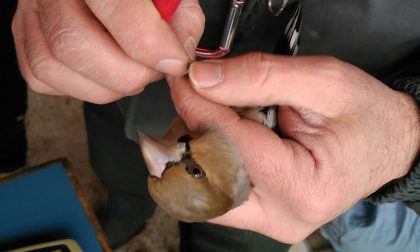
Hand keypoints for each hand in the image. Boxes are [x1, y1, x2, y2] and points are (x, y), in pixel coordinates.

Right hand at [12, 0, 203, 102]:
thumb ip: (182, 17)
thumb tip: (179, 54)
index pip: (117, 7)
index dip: (150, 45)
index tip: (174, 62)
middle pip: (75, 46)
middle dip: (128, 75)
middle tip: (152, 70)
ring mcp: (30, 12)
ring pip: (53, 67)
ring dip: (104, 86)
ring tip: (131, 73)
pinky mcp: (24, 35)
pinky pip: (42, 77)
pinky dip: (80, 86)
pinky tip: (103, 73)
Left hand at [168, 53, 419, 242]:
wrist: (387, 142)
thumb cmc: (365, 114)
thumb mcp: (322, 80)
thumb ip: (258, 77)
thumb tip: (202, 80)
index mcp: (302, 186)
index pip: (227, 146)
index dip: (197, 108)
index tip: (182, 81)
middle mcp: (282, 216)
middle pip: (206, 175)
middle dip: (195, 131)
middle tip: (210, 97)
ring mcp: (269, 222)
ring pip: (203, 188)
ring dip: (199, 147)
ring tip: (226, 118)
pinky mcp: (262, 218)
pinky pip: (215, 192)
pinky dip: (210, 160)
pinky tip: (227, 137)